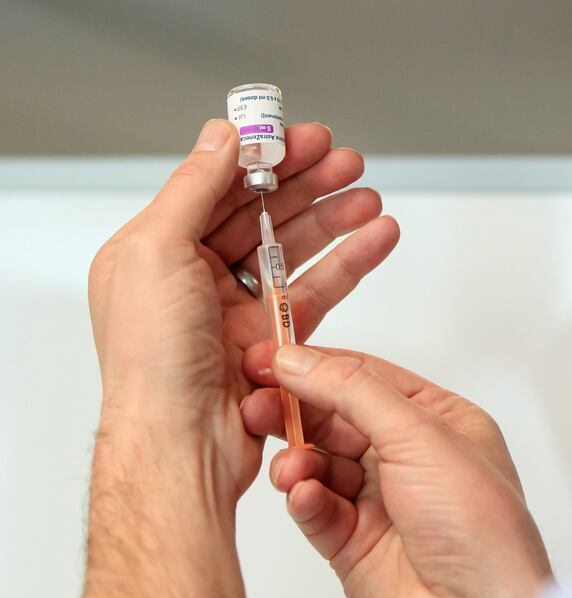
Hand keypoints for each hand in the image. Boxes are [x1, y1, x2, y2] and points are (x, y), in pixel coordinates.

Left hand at [85, 119, 398, 597]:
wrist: (179, 443)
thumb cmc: (152, 361)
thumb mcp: (156, 253)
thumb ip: (193, 188)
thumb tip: (220, 137)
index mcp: (158, 250)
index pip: (217, 186)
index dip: (263, 158)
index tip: (302, 139)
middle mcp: (196, 276)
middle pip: (264, 212)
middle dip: (309, 183)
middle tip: (348, 161)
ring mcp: (237, 308)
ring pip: (297, 248)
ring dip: (336, 218)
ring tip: (369, 195)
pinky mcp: (275, 338)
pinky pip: (320, 289)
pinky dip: (351, 262)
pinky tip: (376, 238)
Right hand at [241, 343, 552, 597]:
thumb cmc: (481, 528)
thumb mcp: (420, 435)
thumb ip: (354, 391)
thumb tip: (302, 360)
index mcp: (439, 421)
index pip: (368, 378)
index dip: (318, 364)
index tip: (269, 356)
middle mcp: (411, 458)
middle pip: (337, 419)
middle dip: (296, 411)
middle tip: (257, 405)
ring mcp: (383, 501)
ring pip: (321, 465)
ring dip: (299, 461)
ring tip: (290, 468)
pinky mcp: (357, 544)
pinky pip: (317, 510)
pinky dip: (305, 499)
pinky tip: (303, 496)